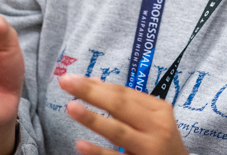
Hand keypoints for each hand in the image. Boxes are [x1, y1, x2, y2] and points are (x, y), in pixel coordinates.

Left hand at [59, 75, 188, 154]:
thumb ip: (125, 103)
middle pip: (120, 106)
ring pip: (118, 132)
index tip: (72, 78)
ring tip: (71, 107)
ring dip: (93, 119)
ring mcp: (149, 148)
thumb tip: (92, 83)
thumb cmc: (161, 140)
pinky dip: (99, 152)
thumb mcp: (150, 118)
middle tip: (65, 82)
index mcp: (158, 109)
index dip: (97, 85)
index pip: (123, 93)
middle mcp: (157, 127)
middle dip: (92, 93)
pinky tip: (81, 144)